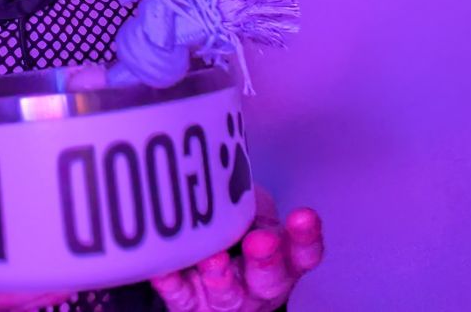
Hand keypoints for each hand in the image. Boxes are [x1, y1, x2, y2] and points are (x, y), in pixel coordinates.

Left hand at [151, 187, 323, 311]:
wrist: (206, 286)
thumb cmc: (234, 237)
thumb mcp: (252, 216)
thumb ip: (248, 203)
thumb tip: (228, 170)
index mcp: (282, 261)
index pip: (303, 252)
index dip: (306, 236)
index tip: (304, 216)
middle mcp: (259, 284)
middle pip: (269, 278)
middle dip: (265, 258)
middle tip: (260, 241)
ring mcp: (226, 298)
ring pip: (227, 292)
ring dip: (221, 276)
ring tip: (213, 260)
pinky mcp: (190, 305)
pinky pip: (181, 296)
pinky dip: (172, 283)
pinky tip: (165, 272)